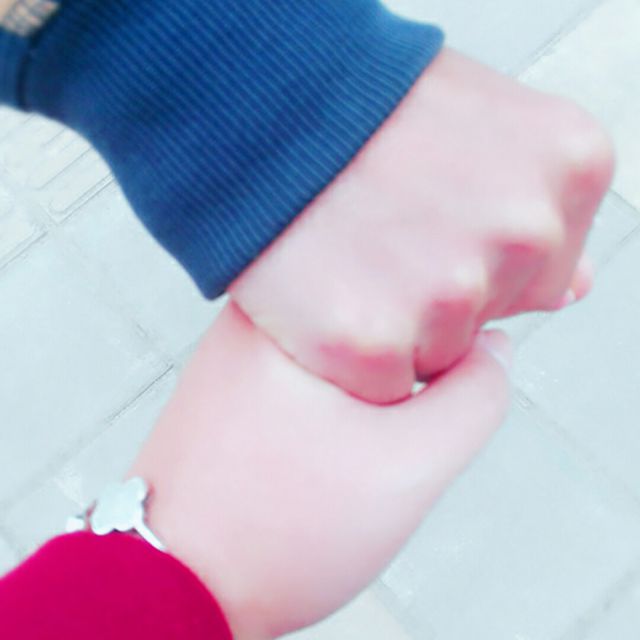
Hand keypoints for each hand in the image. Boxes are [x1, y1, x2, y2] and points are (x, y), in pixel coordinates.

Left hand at [130, 302, 510, 638]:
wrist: (170, 586)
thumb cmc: (281, 529)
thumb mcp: (406, 466)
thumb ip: (473, 397)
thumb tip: (494, 345)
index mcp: (293, 301)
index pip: (413, 281)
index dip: (451, 336)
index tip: (434, 396)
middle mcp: (258, 308)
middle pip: (381, 308)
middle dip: (409, 365)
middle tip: (380, 435)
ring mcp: (241, 342)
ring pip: (351, 339)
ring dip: (373, 387)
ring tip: (343, 449)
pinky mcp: (235, 378)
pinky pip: (315, 367)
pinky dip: (338, 401)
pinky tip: (319, 449)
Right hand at [230, 48, 612, 403]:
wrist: (258, 106)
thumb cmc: (363, 109)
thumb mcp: (485, 119)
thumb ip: (544, 203)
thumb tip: (573, 288)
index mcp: (566, 168)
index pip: (545, 277)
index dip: (476, 262)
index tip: (430, 230)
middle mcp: (524, 233)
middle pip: (490, 316)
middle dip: (437, 290)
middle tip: (382, 235)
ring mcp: (451, 292)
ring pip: (437, 354)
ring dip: (393, 323)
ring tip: (348, 257)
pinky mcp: (373, 341)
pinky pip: (383, 381)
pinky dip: (349, 351)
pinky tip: (324, 292)